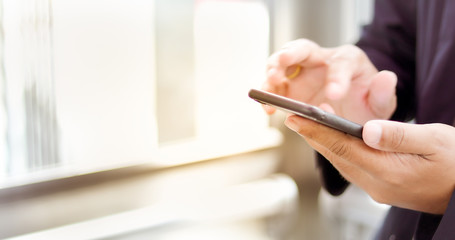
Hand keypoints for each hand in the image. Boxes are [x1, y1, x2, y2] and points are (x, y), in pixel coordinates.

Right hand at [264, 39, 396, 123]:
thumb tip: (386, 78)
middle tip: (282, 63)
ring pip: (281, 63)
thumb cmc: (365, 106)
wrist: (351, 118)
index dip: (336, 78)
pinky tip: (267, 106)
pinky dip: (268, 94)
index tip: (333, 95)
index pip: (341, 63)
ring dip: (272, 72)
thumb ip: (383, 92)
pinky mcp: (289, 89)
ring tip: (270, 85)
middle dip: (290, 54)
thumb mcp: (381, 103)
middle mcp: (321, 61)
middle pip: (303, 48)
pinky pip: (274, 86)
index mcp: (347, 60)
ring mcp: (302, 74)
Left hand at [284, 114, 454, 213]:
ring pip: (341, 162)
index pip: (343, 147)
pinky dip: (338, 151)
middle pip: (336, 155)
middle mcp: (378, 184)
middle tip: (292, 117)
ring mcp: (378, 189)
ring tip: (305, 124)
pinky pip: (351, 167)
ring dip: (322, 143)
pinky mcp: (381, 188)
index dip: (316, 131)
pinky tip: (331, 139)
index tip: (295, 117)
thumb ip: (400, 135)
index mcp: (389, 171)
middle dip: (312, 135)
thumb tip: (368, 129)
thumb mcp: (436, 141)